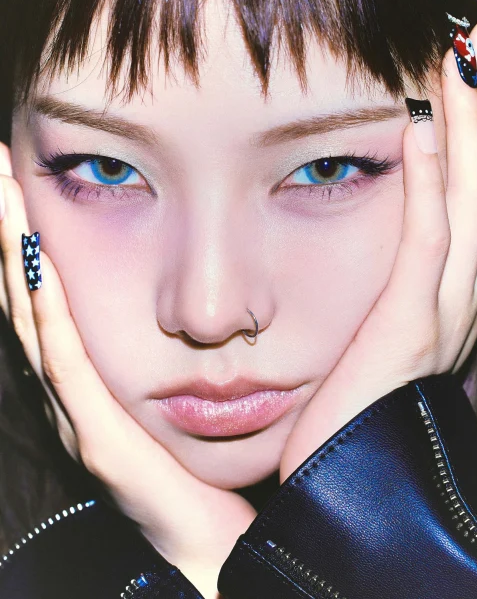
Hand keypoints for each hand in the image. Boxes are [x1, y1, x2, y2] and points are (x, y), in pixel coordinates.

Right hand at [0, 150, 255, 598]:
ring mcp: (75, 413)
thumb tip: (191, 292)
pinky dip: (47, 311)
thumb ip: (163, 342)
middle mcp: (68, 389)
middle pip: (25, 295)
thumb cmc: (198, 465)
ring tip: (3, 192)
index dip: (23, 237)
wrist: (212, 545)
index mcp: (86, 374)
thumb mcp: (171, 386)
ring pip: (34, 318)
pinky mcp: (95, 437)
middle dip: (7, 229)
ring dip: (14, 253)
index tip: (17, 175)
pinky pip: (66, 364)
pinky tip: (37, 265)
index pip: (44, 292)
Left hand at [279, 20, 476, 480]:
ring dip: (476, 121)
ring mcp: (451, 304)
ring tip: (462, 56)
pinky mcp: (414, 322)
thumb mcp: (398, 312)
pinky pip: (431, 236)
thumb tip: (414, 192)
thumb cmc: (361, 388)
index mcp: (470, 281)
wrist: (351, 474)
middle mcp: (475, 286)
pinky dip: (431, 175)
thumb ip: (415, 259)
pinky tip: (420, 123)